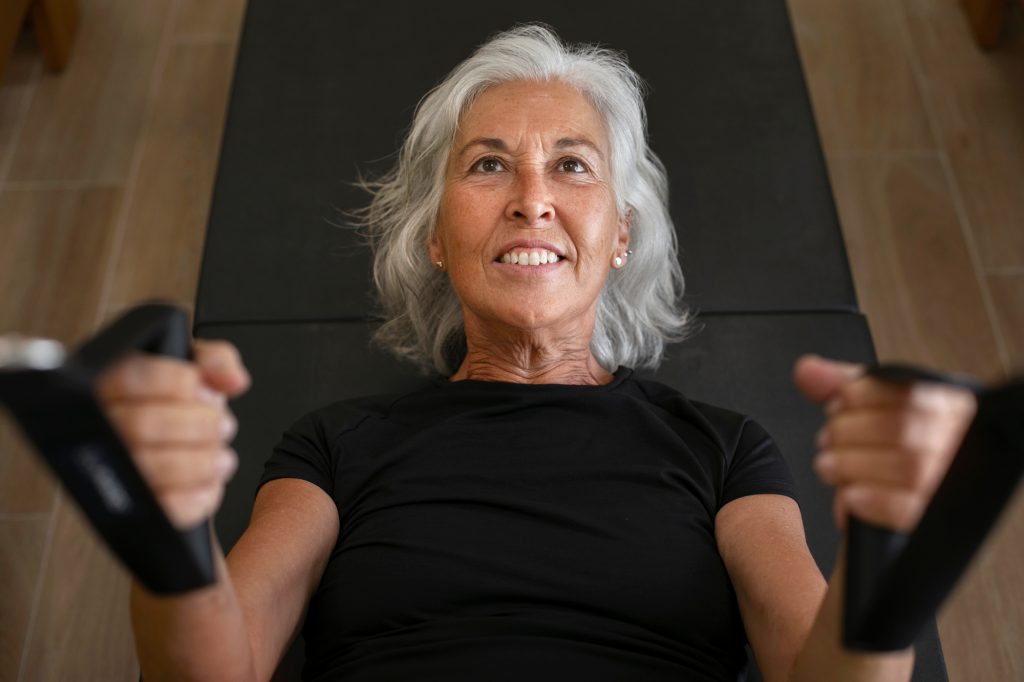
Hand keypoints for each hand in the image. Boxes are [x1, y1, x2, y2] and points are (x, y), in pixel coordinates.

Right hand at [96, 339, 251, 529]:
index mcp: (111, 384)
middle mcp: (102, 427)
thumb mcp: (191, 368)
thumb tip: (232, 379)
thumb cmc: (174, 407)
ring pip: (151, 468)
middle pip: (142, 424)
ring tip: (221, 457)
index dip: (177, 383)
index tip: (206, 390)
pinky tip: (209, 484)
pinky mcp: (131, 509)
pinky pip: (163, 509)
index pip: (131, 377)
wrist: (170, 454)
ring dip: (202, 462)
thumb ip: (213, 360)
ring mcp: (112, 471)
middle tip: (223, 426)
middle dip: (198, 424)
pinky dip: (198, 497)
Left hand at [793, 354, 976, 531]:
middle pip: (907, 428)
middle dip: (852, 430)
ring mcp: (954, 484)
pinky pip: (909, 509)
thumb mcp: (868, 411)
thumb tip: (806, 370)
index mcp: (950, 407)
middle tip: (826, 439)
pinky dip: (873, 500)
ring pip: (908, 467)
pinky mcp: (938, 520)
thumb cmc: (884, 456)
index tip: (836, 405)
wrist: (897, 521)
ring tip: (829, 466)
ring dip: (853, 464)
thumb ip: (839, 387)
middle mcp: (960, 443)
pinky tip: (850, 496)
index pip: (911, 390)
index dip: (865, 395)